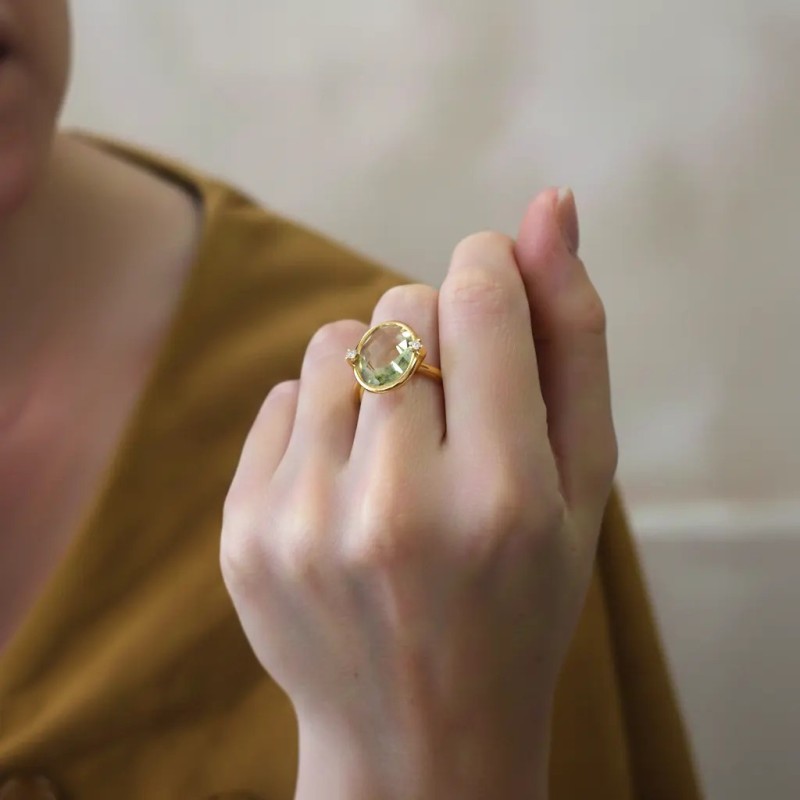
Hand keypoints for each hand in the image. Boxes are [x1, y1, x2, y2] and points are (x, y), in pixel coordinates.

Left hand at [220, 188, 616, 799]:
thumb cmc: (523, 597)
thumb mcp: (582, 483)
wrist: (422, 734)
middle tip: (454, 403)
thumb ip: (574, 337)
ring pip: (335, 342)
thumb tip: (548, 205)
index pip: (478, 298)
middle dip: (435, 327)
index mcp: (503, 496)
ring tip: (401, 445)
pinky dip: (323, 417)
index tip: (490, 285)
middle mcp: (398, 508)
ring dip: (376, 366)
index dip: (487, 268)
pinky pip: (283, 397)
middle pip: (400, 309)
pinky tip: (350, 484)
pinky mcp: (245, 534)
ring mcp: (305, 524)